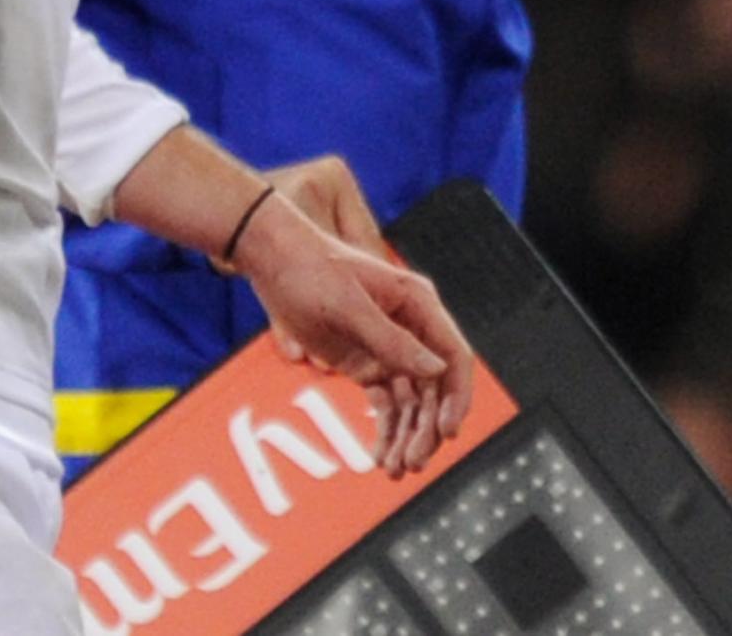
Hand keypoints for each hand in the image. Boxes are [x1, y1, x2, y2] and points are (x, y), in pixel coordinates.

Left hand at [228, 190, 475, 478]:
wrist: (273, 261)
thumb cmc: (313, 270)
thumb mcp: (350, 306)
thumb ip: (392, 341)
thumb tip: (436, 372)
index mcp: (418, 303)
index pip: (453, 355)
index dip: (457, 396)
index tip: (447, 432)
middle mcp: (411, 328)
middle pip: (434, 388)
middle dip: (427, 427)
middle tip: (413, 462)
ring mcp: (389, 347)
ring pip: (411, 401)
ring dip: (407, 436)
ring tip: (396, 470)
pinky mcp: (366, 362)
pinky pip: (386, 403)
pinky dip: (387, 430)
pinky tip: (381, 457)